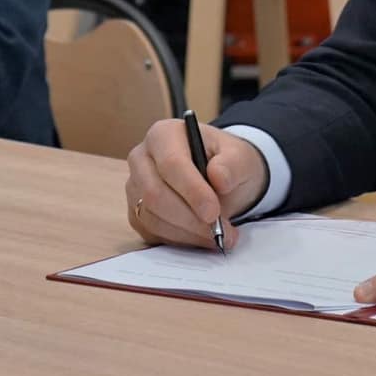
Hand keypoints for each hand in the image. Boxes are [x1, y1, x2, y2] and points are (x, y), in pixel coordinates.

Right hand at [124, 118, 267, 247]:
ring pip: (152, 217)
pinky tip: (201, 237)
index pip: (171, 163)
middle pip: (155, 193)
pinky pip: (152, 233)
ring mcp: (135, 187)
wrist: (221, 179)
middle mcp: (142, 158)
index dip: (192, 190)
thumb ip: (232, 164)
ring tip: (219, 235)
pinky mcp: (137, 213)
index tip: (214, 212)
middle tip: (221, 231)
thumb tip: (219, 177)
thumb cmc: (226, 164)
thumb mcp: (240, 157)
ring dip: (188, 233)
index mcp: (163, 135)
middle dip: (190, 218)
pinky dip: (180, 240)